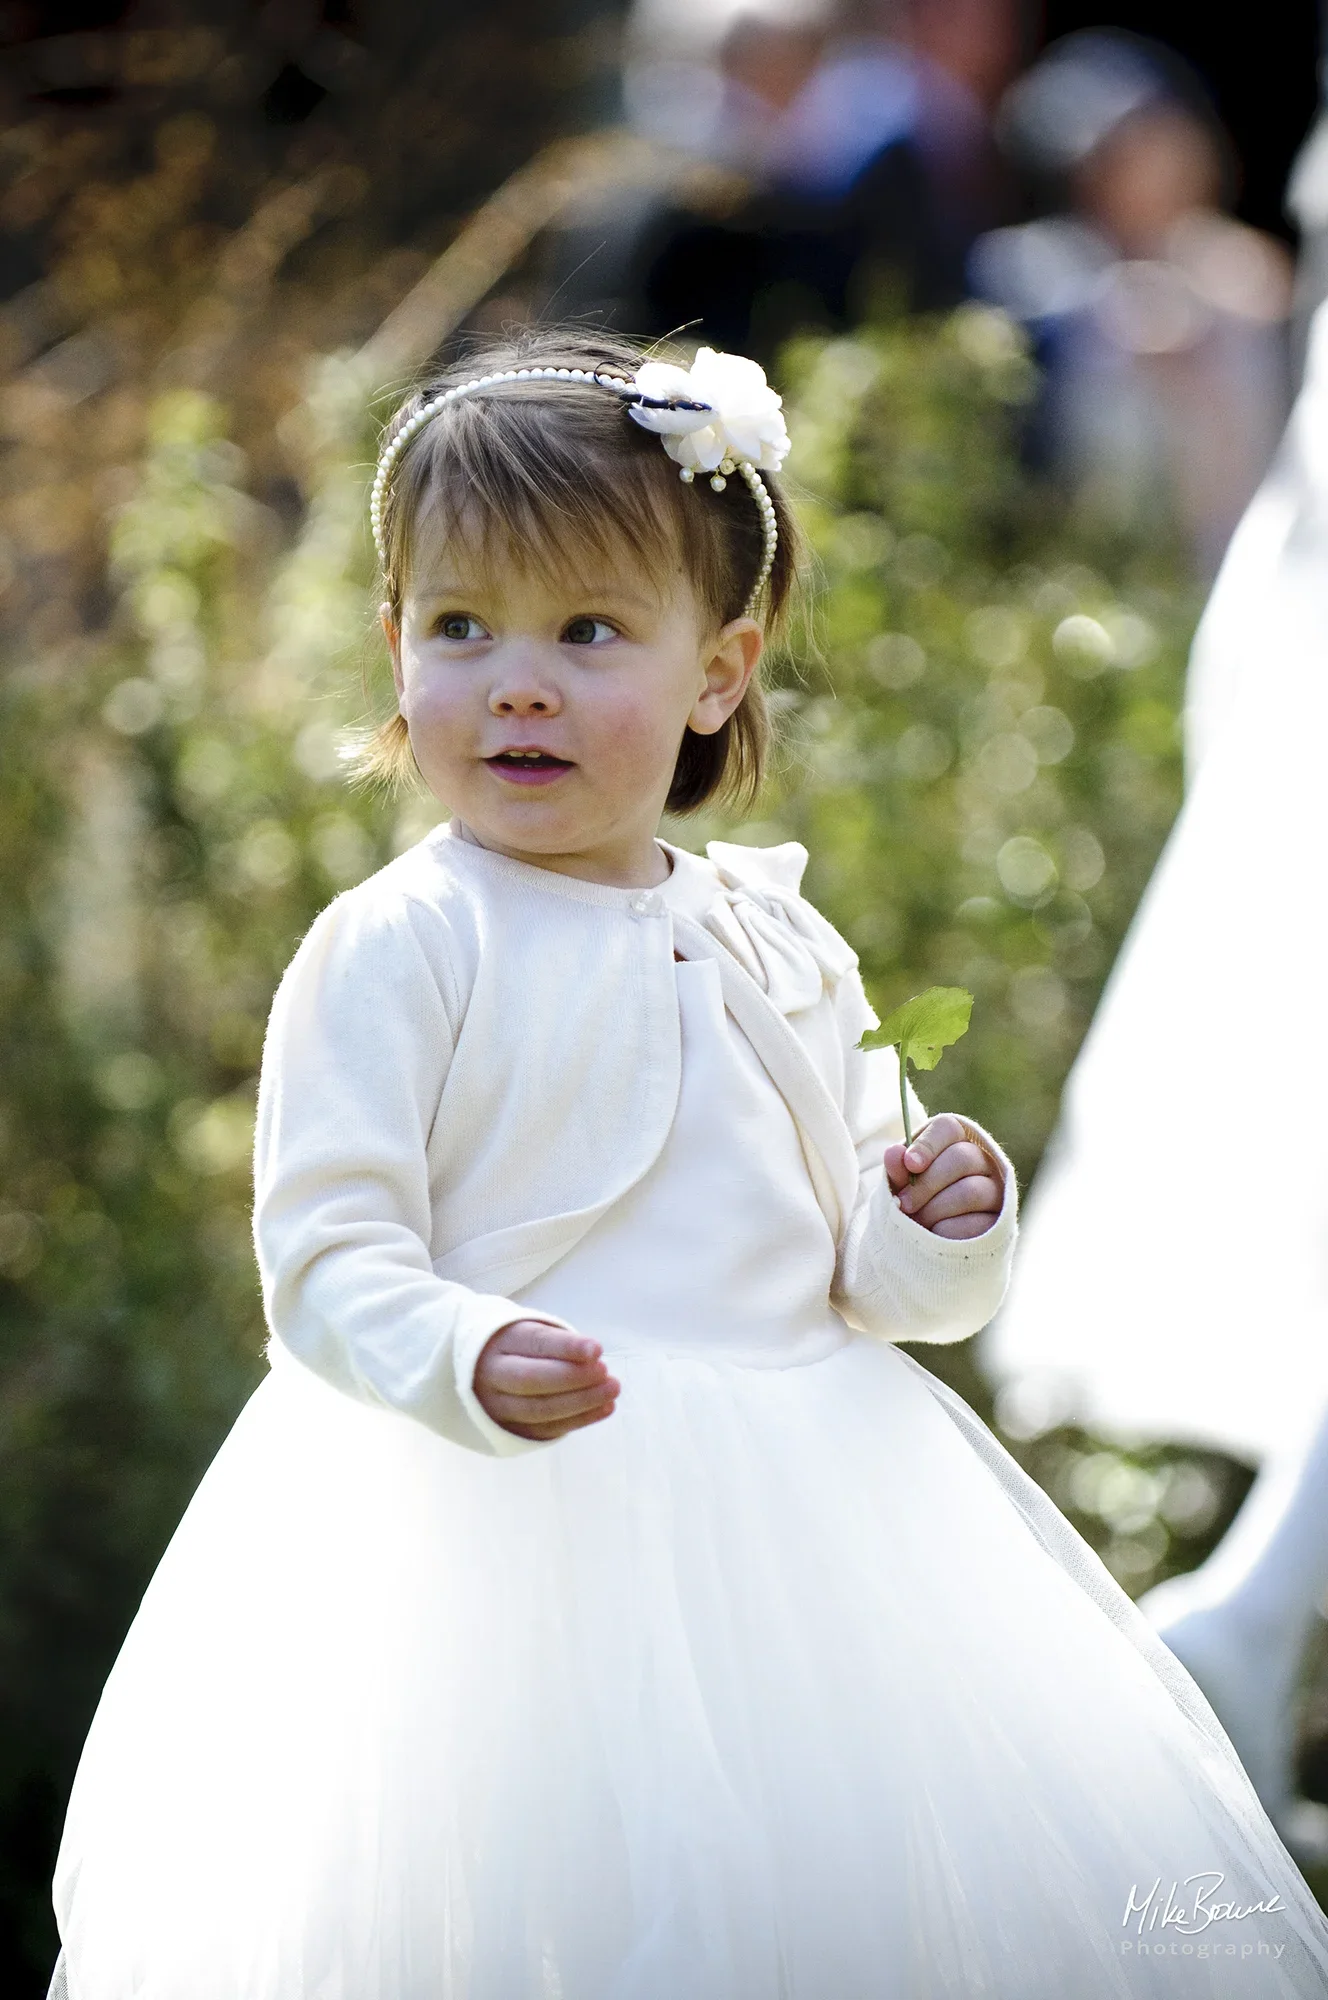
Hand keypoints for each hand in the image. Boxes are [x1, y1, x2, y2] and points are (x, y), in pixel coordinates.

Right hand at [474, 1319, 619, 1440]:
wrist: (479, 1372)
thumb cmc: (520, 1347)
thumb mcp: (532, 1331)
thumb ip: (559, 1342)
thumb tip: (593, 1357)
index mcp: (500, 1342)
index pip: (534, 1343)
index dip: (566, 1348)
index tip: (597, 1349)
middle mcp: (493, 1374)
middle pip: (530, 1380)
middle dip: (572, 1378)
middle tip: (605, 1372)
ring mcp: (498, 1406)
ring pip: (538, 1409)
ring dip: (581, 1403)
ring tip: (612, 1390)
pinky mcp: (511, 1429)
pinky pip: (546, 1429)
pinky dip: (579, 1420)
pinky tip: (605, 1408)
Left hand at [884, 1114, 1003, 1239]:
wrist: (930, 1241)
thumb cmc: (916, 1202)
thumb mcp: (901, 1184)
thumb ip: (897, 1169)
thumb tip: (894, 1153)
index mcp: (956, 1142)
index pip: (948, 1127)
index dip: (928, 1144)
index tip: (910, 1164)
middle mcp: (982, 1161)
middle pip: (962, 1158)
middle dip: (926, 1183)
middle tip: (904, 1203)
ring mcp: (995, 1191)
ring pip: (971, 1191)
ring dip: (936, 1208)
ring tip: (918, 1221)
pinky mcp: (1000, 1222)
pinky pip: (976, 1223)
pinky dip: (948, 1229)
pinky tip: (935, 1233)